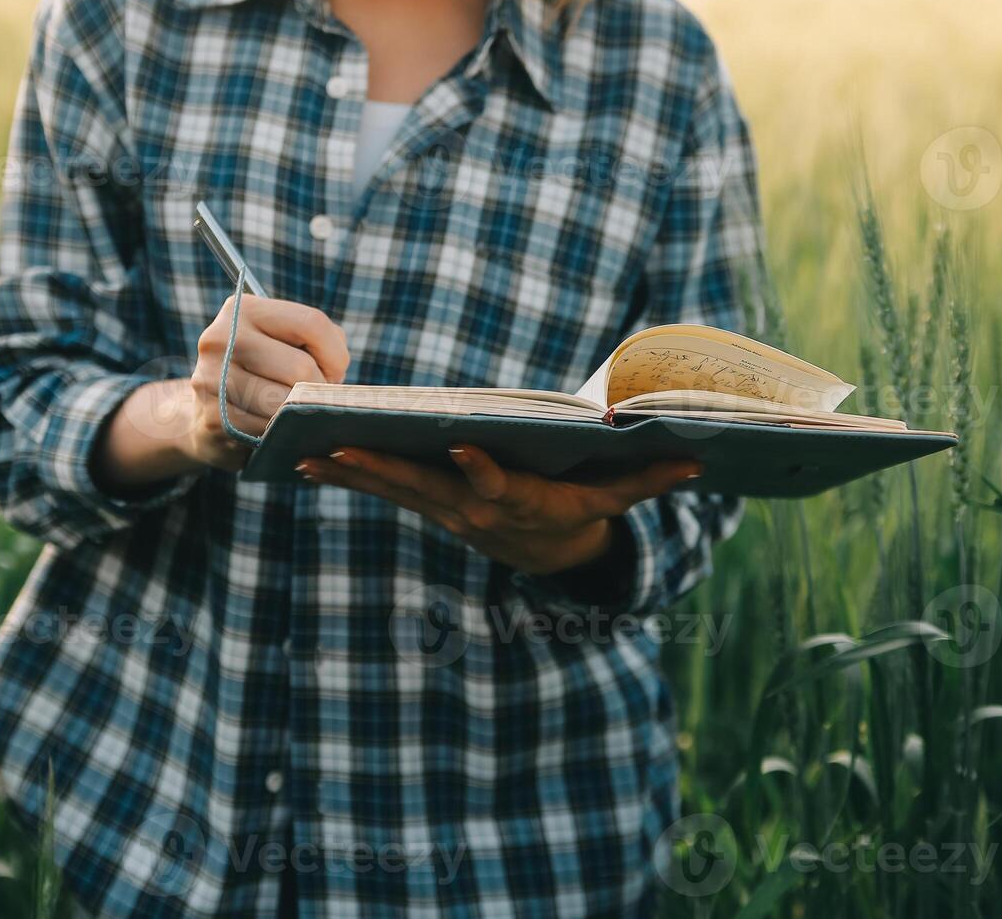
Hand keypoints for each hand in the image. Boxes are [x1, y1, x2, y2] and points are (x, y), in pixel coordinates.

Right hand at [186, 295, 349, 470]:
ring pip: (285, 401)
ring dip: (301, 413)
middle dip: (319, 389)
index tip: (333, 371)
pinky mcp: (212, 418)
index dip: (335, 354)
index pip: (311, 323)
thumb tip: (335, 375)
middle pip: (300, 366)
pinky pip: (268, 429)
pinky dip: (281, 432)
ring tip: (294, 412)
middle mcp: (220, 337)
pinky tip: (273, 428)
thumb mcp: (287, 343)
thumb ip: (321, 342)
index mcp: (242, 309)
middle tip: (314, 397)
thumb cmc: (265, 374)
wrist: (210, 417)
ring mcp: (211, 378)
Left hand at [295, 444, 699, 575]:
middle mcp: (475, 511)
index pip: (498, 486)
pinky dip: (348, 476)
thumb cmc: (581, 517)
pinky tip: (306, 461)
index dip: (481, 468)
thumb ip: (646, 479)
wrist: (548, 557)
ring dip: (349, 473)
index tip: (461, 445)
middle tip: (339, 449)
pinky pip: (384, 490)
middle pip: (425, 488)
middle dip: (382, 469)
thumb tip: (698, 460)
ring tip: (303, 453)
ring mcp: (446, 511)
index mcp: (521, 503)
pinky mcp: (429, 505)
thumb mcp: (614, 501)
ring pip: (393, 489)